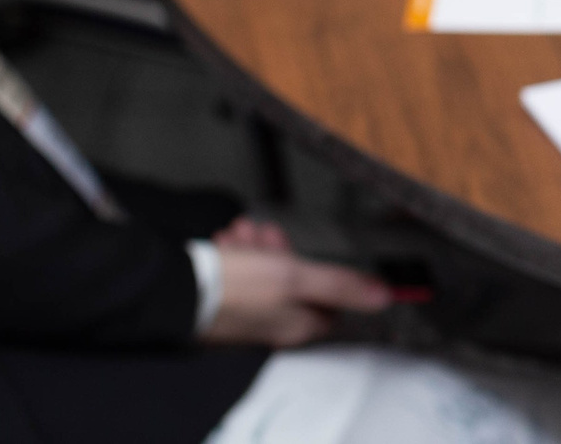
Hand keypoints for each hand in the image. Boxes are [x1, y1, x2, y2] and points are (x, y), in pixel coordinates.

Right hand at [198, 220, 392, 347]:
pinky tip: (227, 240)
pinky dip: (237, 252)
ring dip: (257, 246)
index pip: (330, 304)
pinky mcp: (224, 301)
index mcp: (297, 325)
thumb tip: (385, 296)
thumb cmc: (237, 286)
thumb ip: (341, 285)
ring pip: (266, 270)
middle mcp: (274, 324)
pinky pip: (240, 272)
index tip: (303, 253)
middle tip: (263, 235)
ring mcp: (248, 314)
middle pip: (296, 282)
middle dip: (282, 251)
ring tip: (239, 234)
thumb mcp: (296, 278)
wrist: (175, 290)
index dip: (323, 275)